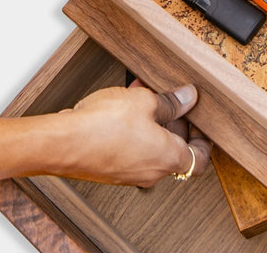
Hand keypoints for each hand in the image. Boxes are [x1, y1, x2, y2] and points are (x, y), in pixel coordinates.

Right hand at [54, 83, 211, 187]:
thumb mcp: (144, 101)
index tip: (201, 123)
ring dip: (151, 119)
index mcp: (167, 159)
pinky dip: (133, 127)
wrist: (63, 143)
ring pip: (150, 145)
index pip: (199, 159)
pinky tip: (123, 103)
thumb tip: (188, 98)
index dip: (204, 140)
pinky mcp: (110, 168)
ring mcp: (129, 173)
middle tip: (169, 98)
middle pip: (174, 149)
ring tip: (141, 93)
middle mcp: (151, 172)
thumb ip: (170, 101)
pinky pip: (131, 147)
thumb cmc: (103, 126)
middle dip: (173, 120)